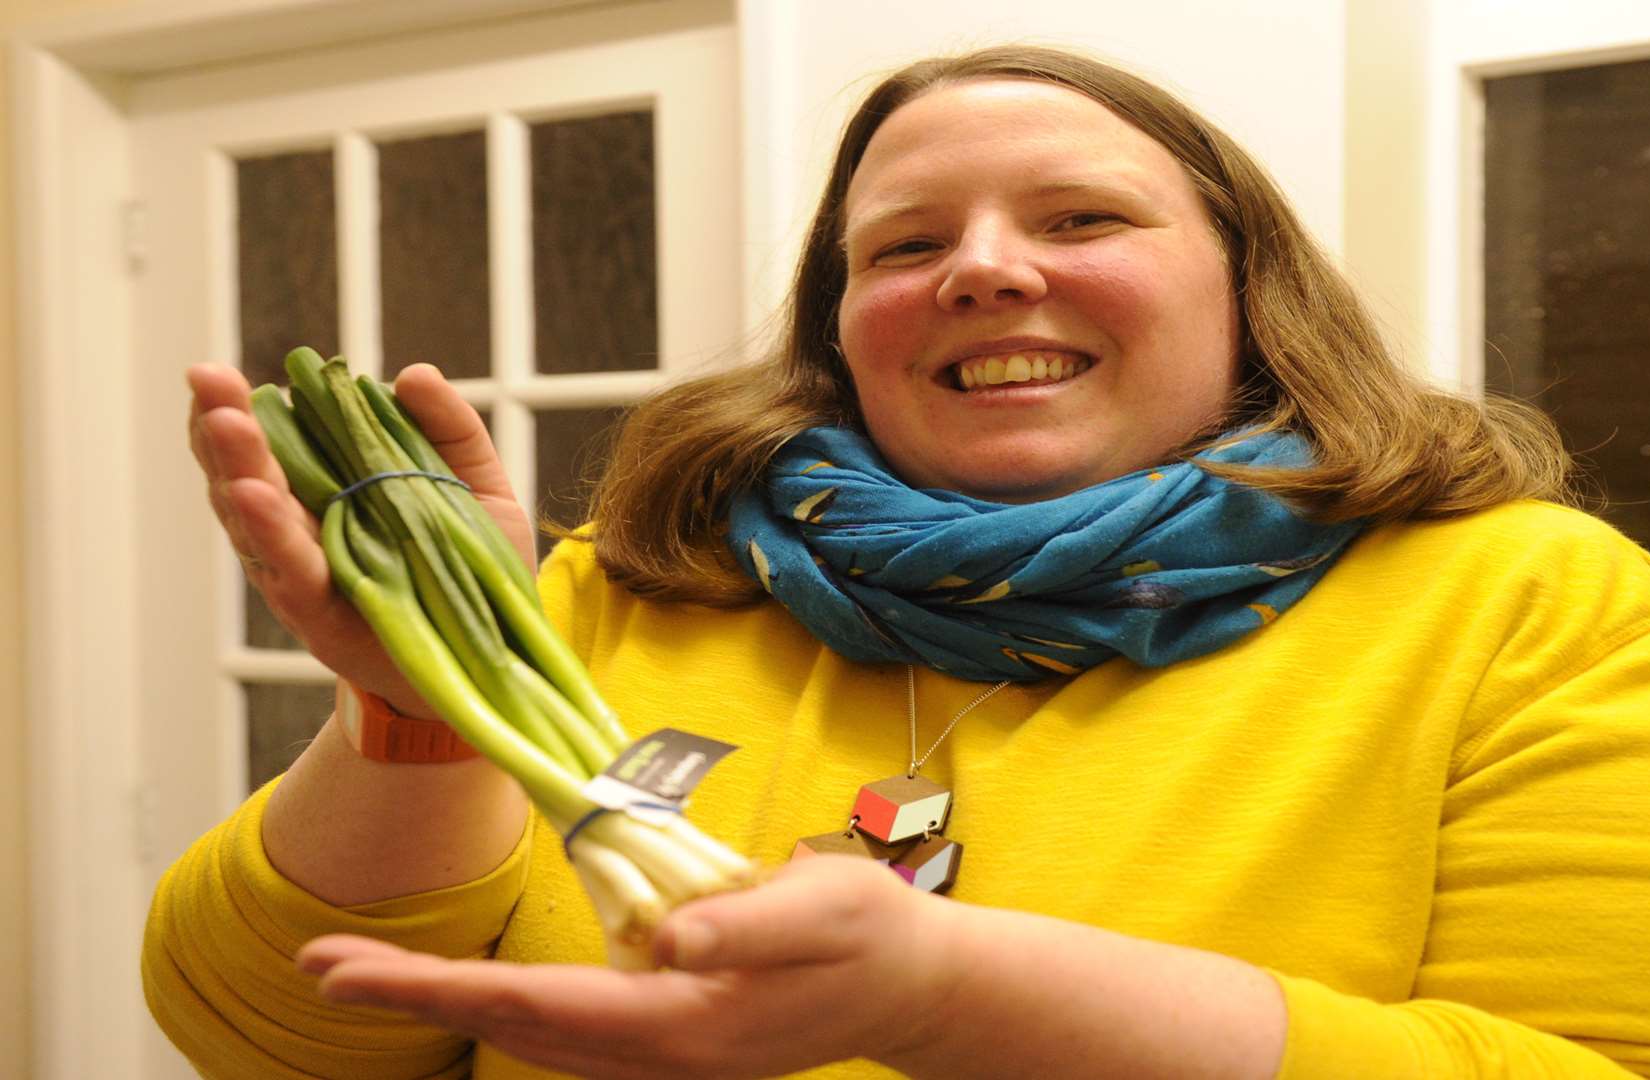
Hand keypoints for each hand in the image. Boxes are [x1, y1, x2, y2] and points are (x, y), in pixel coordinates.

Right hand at [186, 362, 535, 717]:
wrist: (490, 655)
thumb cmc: (473, 568)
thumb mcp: (478, 486)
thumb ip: (450, 428)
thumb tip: (412, 374)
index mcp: (328, 492)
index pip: (267, 445)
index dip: (236, 411)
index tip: (215, 375)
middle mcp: (301, 532)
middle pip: (245, 474)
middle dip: (223, 427)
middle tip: (207, 381)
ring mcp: (303, 575)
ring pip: (254, 520)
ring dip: (238, 470)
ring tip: (225, 426)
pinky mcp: (318, 616)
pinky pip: (290, 572)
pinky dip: (270, 534)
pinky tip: (254, 496)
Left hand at [295, 855, 961, 1078]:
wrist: (912, 986)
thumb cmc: (872, 934)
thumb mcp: (824, 909)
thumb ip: (745, 925)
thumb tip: (665, 936)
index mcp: (683, 1021)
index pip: (537, 1005)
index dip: (437, 986)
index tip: (352, 971)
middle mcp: (656, 1050)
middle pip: (511, 1027)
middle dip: (411, 997)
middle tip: (317, 965)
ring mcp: (659, 1051)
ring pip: (528, 1033)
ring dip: (443, 1002)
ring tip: (363, 971)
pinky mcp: (666, 1035)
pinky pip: (562, 1027)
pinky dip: (496, 1008)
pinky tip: (463, 990)